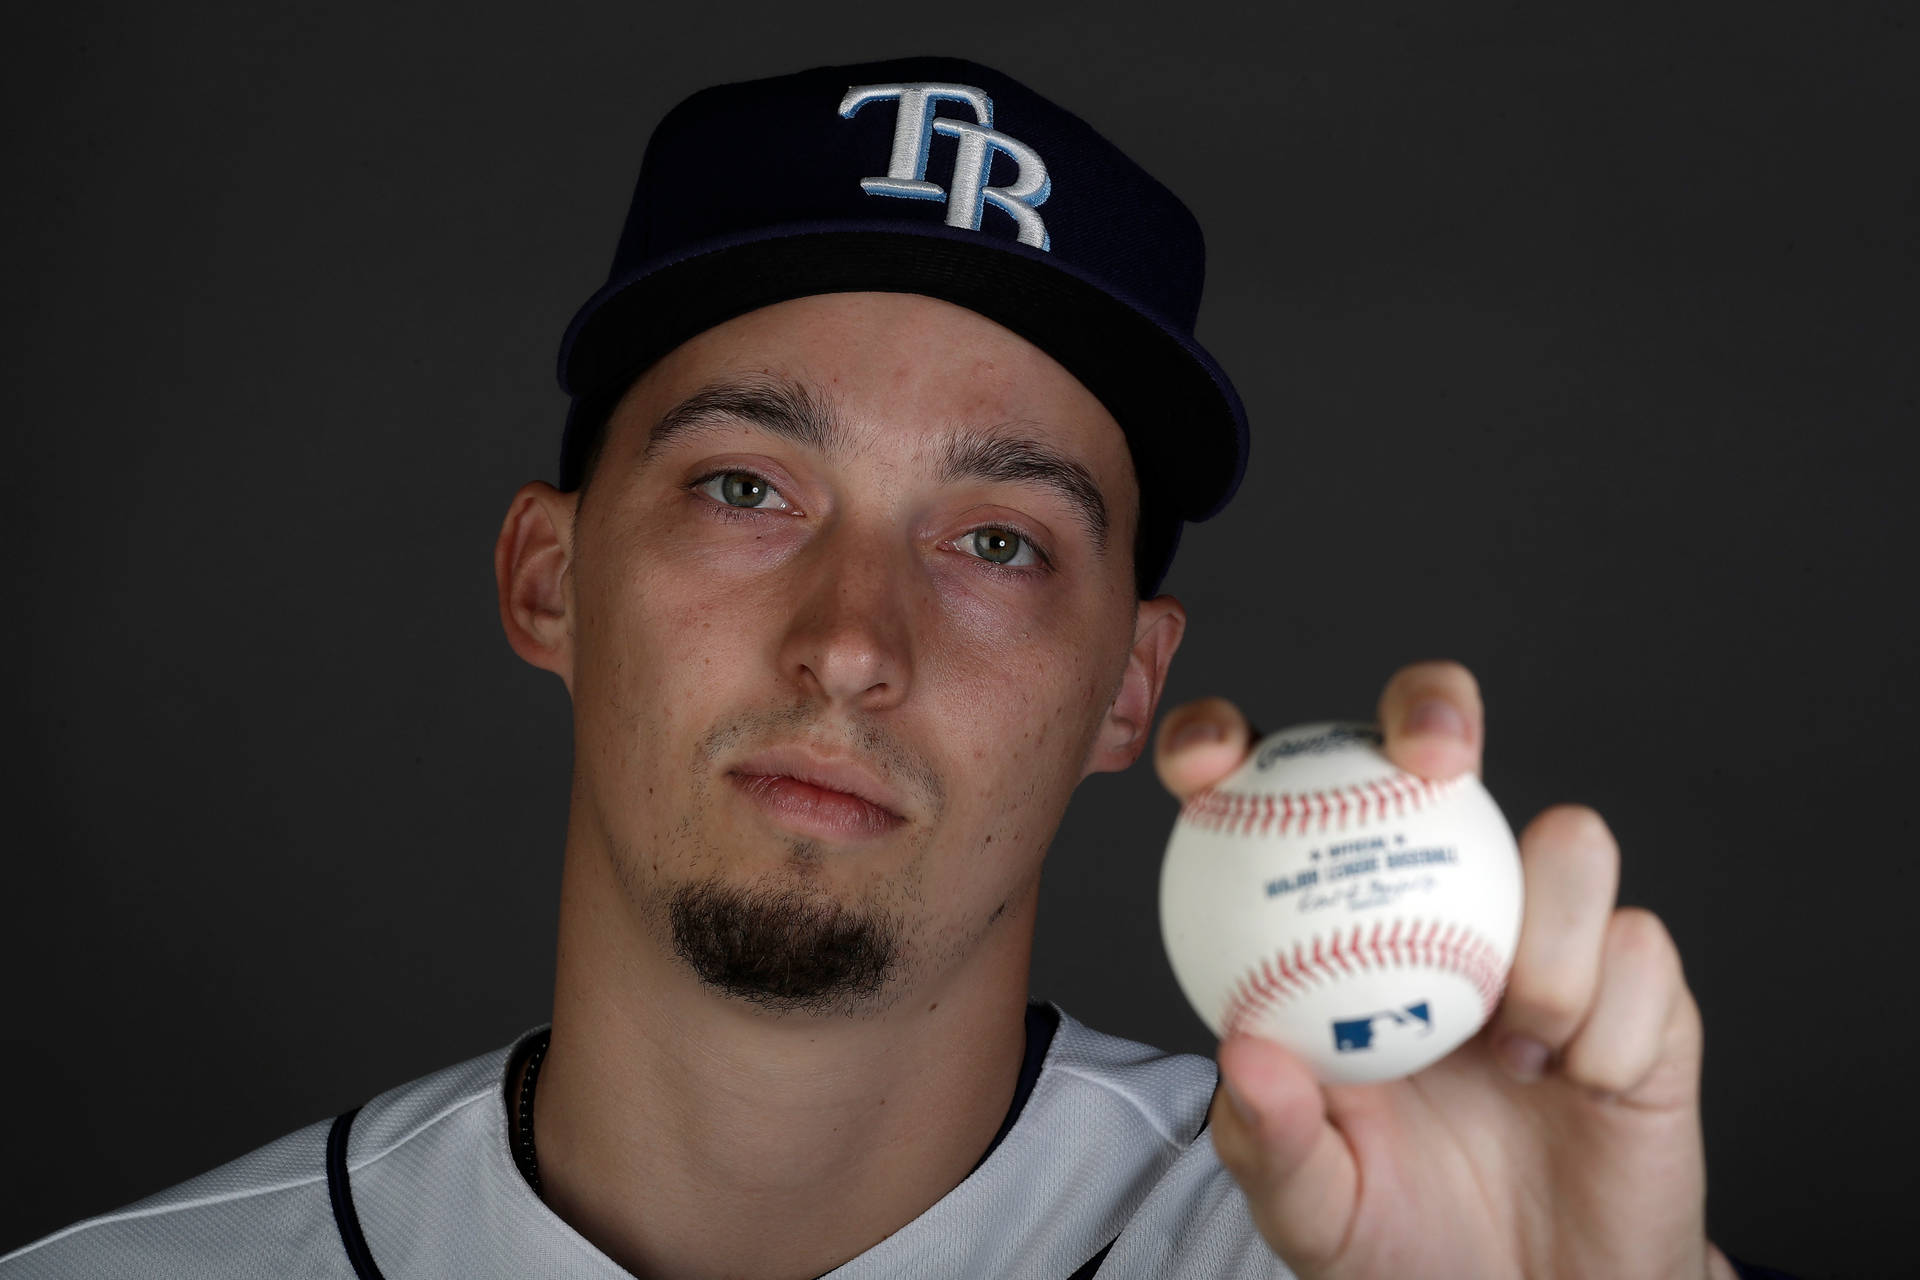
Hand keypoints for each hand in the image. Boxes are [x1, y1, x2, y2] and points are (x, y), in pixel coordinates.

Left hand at [1155, 661, 1734, 1279]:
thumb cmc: (1405, 1233)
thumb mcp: (1310, 1207)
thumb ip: (1269, 1138)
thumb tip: (1243, 1050)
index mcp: (1330, 920)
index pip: (1274, 793)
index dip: (1228, 742)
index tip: (1204, 767)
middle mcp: (1438, 896)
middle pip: (1436, 741)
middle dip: (1433, 704)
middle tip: (1429, 758)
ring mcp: (1547, 931)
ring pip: (1569, 839)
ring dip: (1547, 944)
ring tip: (1515, 1048)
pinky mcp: (1644, 984)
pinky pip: (1642, 954)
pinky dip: (1609, 1029)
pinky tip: (1576, 1086)